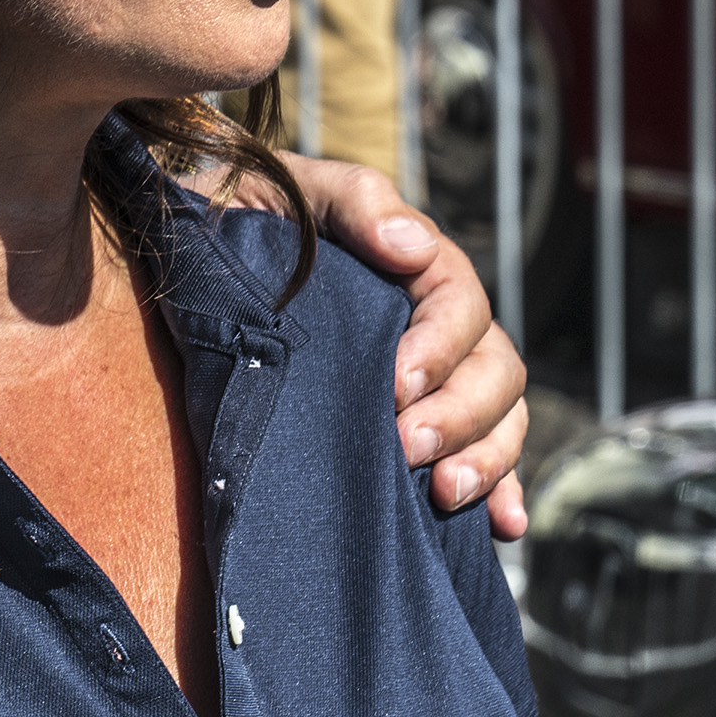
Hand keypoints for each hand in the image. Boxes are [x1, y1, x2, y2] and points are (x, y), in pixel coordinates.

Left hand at [278, 154, 534, 534]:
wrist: (212, 247)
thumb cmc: (258, 214)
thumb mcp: (299, 191)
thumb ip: (356, 201)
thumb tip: (412, 245)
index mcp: (421, 270)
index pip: (461, 307)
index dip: (441, 348)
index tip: (397, 385)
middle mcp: (441, 328)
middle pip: (494, 371)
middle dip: (461, 416)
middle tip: (408, 447)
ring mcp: (437, 380)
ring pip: (499, 418)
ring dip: (485, 459)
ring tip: (446, 493)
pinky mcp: (419, 421)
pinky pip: (480, 456)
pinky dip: (501, 489)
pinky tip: (503, 524)